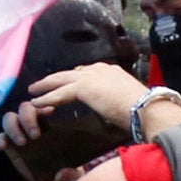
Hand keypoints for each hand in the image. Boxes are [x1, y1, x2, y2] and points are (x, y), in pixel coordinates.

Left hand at [7, 61, 151, 145]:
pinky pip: (59, 93)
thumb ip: (120, 102)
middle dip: (56, 78)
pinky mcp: (83, 87)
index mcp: (113, 72)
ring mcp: (91, 76)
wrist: (147, 107)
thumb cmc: (145, 110)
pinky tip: (36, 103)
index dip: (76, 79)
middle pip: (71, 73)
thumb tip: (120, 112)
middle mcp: (100, 69)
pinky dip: (47, 98)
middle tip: (42, 84)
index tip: (69, 84)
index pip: (89, 72)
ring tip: (33, 91)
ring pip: (61, 80)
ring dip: (46, 85)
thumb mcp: (130, 102)